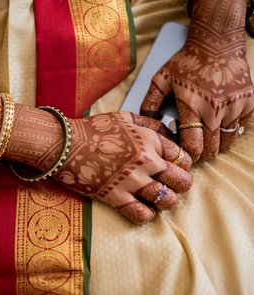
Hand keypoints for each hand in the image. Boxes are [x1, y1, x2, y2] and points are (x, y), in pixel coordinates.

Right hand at [50, 112, 192, 223]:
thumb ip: (149, 123)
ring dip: (167, 201)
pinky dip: (147, 215)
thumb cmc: (94, 129)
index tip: (178, 167)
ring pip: (166, 200)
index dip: (184, 164)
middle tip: (174, 185)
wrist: (64, 144)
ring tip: (160, 198)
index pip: (183, 157)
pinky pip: (141, 214)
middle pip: (181, 180)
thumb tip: (169, 132)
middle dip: (182, 184)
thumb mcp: (125, 117)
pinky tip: (144, 209)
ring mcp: (131, 181)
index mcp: (149, 140)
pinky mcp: (115, 197)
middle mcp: (145, 161)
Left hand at [140, 0, 253, 160]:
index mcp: (191, 106)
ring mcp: (234, 106)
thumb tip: (148, 122)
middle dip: (202, 153)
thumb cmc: (186, 61)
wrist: (216, 42)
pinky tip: (222, 124)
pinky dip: (232, 130)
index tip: (184, 153)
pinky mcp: (248, 101)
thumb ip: (150, 102)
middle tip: (196, 147)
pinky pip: (242, 127)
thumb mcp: (161, 79)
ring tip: (208, 137)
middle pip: (211, 149)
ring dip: (217, 144)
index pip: (192, 145)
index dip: (188, 155)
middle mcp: (215, 110)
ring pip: (228, 142)